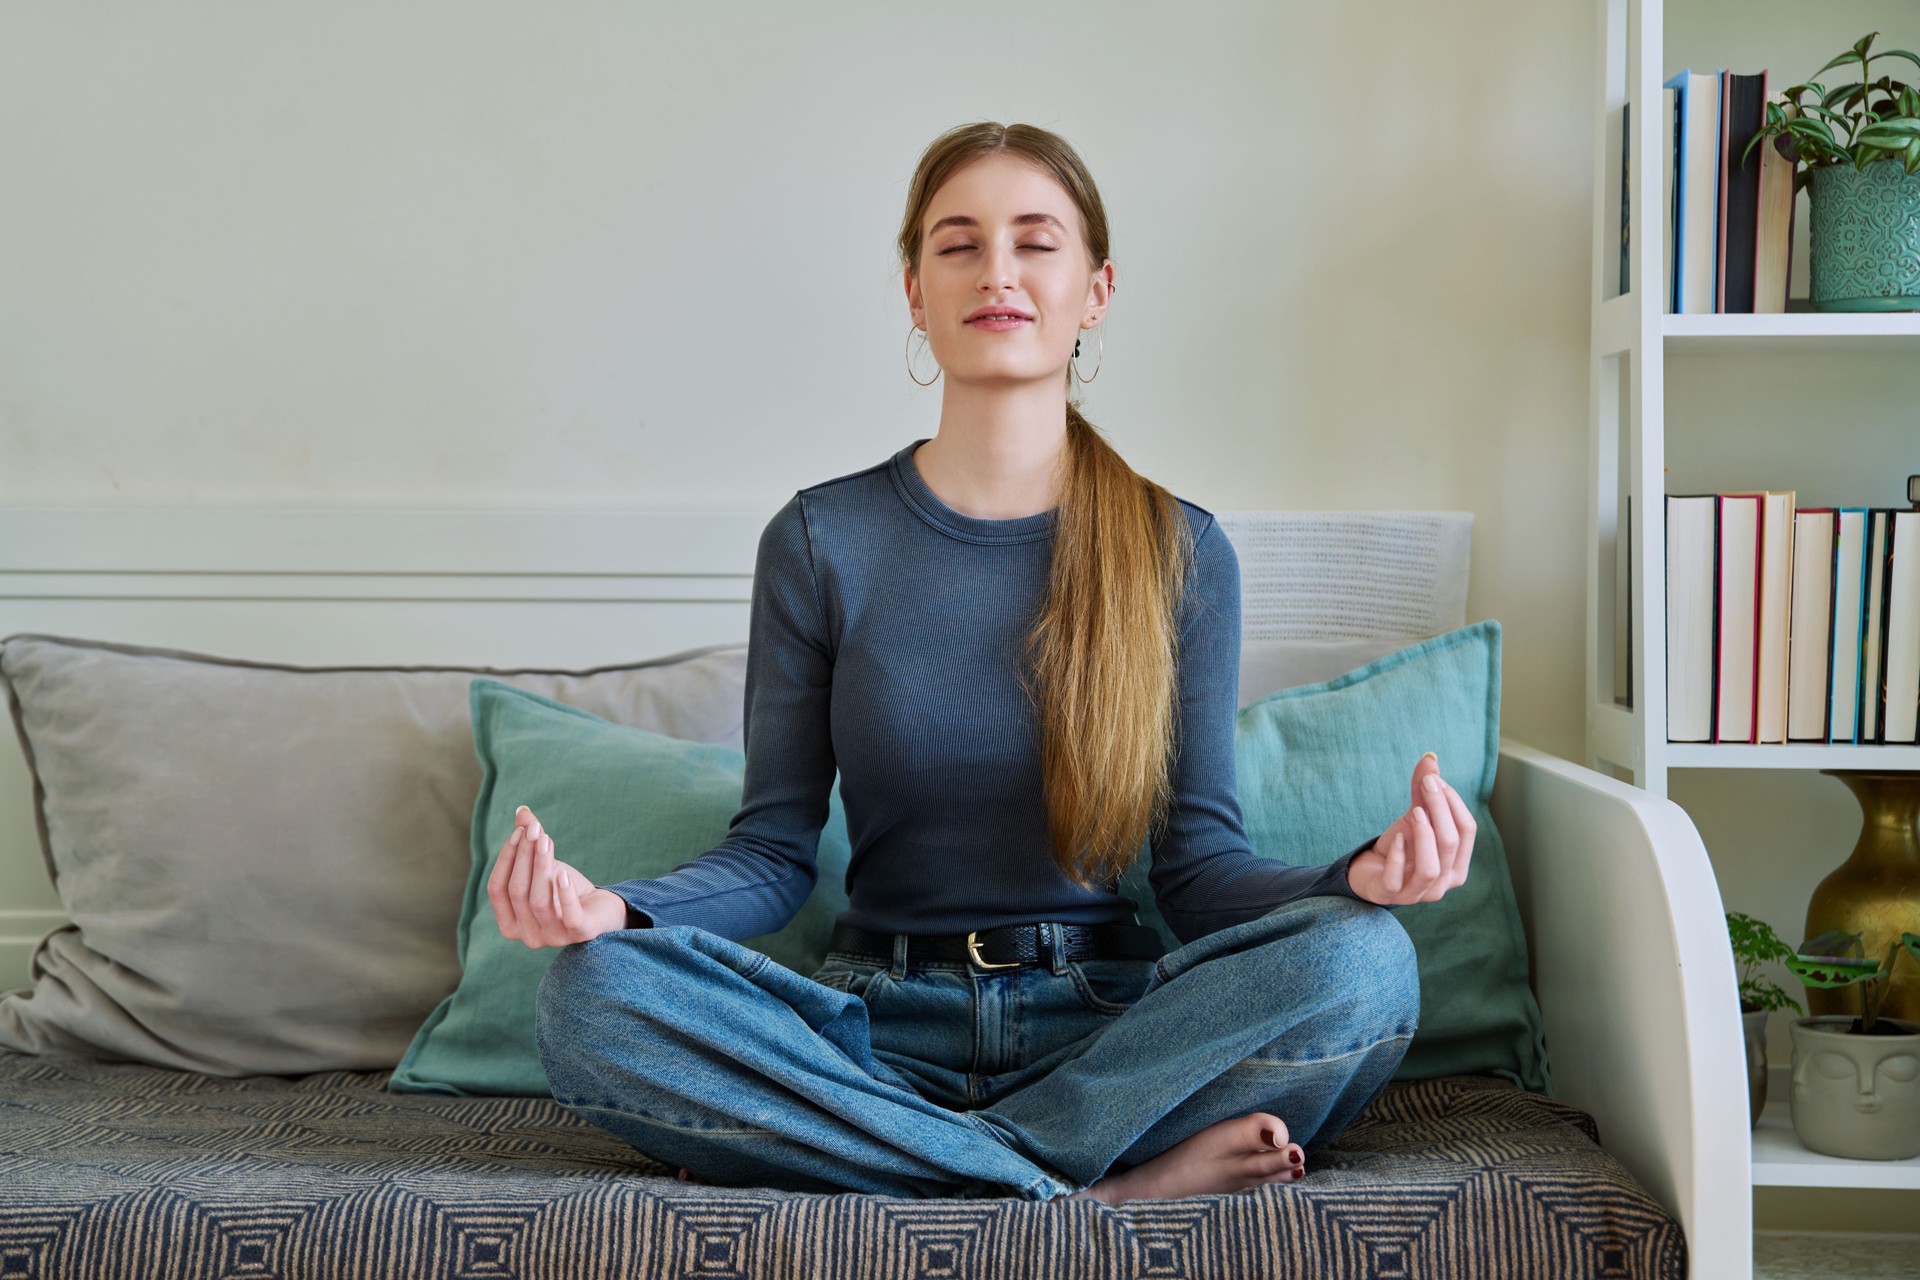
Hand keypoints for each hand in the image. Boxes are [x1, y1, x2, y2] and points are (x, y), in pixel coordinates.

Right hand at [487, 805, 627, 946]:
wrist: (601, 907)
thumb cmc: (564, 888)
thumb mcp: (544, 865)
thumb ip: (529, 842)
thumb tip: (522, 810)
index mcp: (510, 924)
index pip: (496, 890)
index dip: (506, 858)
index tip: (520, 831)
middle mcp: (527, 936)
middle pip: (517, 892)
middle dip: (524, 857)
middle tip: (535, 829)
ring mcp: (553, 938)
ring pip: (539, 900)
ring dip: (541, 866)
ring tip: (546, 840)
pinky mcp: (580, 934)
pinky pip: (569, 915)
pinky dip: (564, 893)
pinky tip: (563, 872)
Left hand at [1345, 753, 1475, 906]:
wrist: (1370, 871)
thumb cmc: (1401, 846)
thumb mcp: (1414, 817)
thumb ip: (1424, 791)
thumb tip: (1430, 757)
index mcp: (1457, 864)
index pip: (1467, 831)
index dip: (1454, 802)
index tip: (1435, 779)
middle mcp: (1443, 883)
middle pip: (1451, 844)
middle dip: (1440, 809)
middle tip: (1426, 784)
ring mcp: (1417, 893)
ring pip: (1431, 868)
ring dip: (1425, 835)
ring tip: (1414, 811)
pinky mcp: (1389, 895)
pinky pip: (1396, 879)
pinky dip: (1399, 856)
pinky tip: (1398, 837)